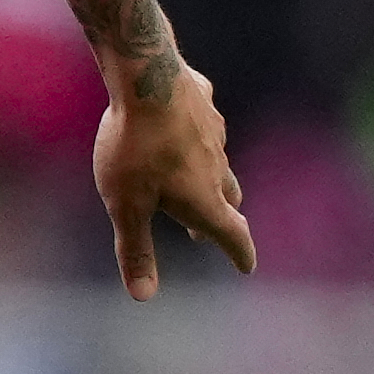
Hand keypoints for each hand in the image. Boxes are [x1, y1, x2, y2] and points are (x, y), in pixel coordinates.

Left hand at [94, 62, 256, 298]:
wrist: (147, 77)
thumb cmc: (134, 147)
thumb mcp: (126, 206)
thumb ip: (135, 249)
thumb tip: (144, 296)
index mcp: (203, 198)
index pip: (232, 234)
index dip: (240, 253)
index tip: (246, 266)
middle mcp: (216, 167)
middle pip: (228, 198)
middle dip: (220, 217)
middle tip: (203, 233)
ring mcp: (213, 131)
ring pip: (217, 160)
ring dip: (208, 177)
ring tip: (191, 180)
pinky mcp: (202, 101)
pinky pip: (204, 122)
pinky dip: (196, 133)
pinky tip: (182, 125)